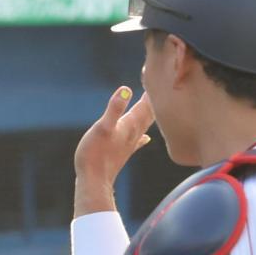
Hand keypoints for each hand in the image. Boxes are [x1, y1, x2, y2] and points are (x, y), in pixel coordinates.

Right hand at [73, 86, 153, 215]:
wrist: (94, 181)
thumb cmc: (95, 154)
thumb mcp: (102, 127)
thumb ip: (114, 109)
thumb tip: (126, 89)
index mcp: (130, 124)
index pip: (147, 103)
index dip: (153, 88)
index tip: (159, 73)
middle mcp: (134, 132)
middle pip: (150, 112)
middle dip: (155, 99)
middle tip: (162, 84)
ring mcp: (130, 143)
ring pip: (145, 124)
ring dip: (150, 113)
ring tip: (155, 105)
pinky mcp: (123, 152)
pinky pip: (137, 139)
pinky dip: (142, 133)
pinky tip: (146, 137)